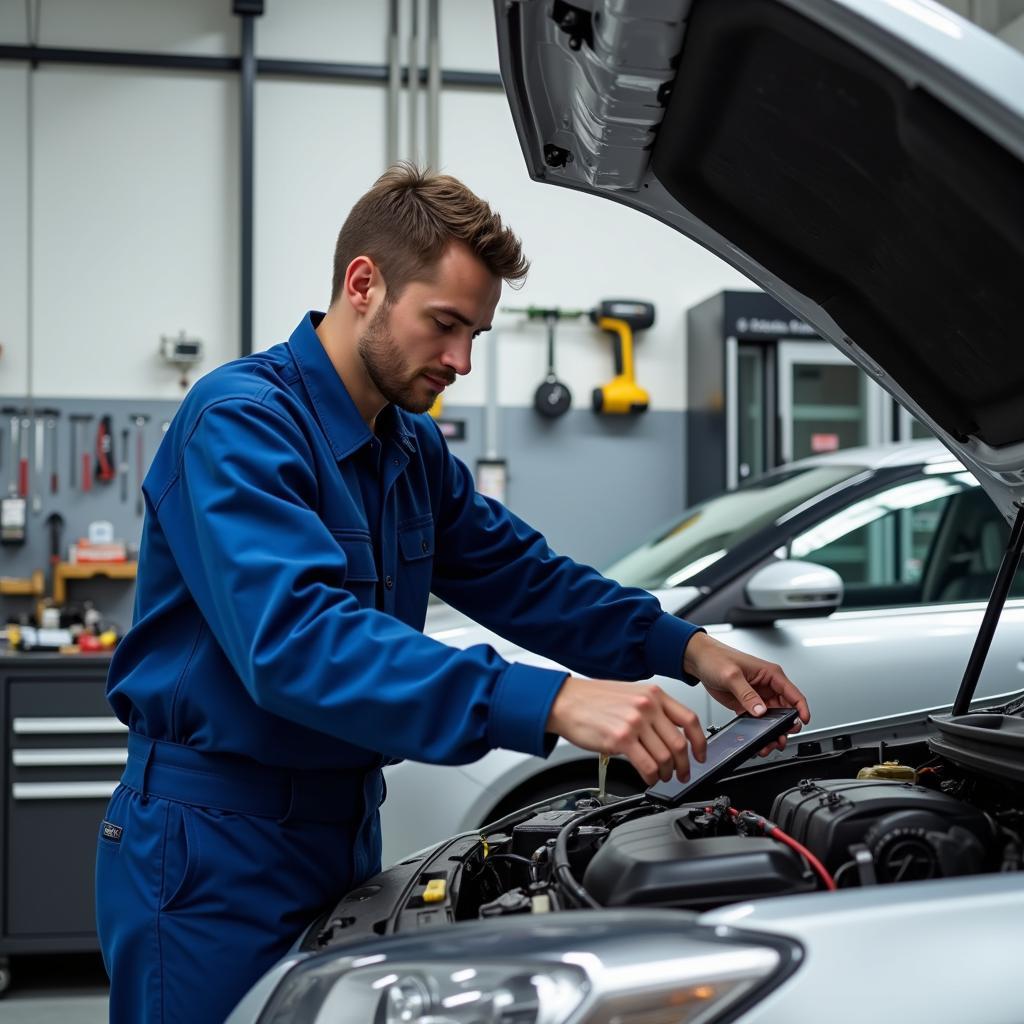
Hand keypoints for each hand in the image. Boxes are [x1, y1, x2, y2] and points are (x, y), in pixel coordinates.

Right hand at [546, 677, 706, 785]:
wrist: (566, 702)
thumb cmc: (593, 700)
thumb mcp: (630, 694)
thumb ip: (652, 709)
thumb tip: (669, 733)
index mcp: (653, 694)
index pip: (689, 720)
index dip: (700, 743)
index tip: (700, 755)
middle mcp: (647, 706)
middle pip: (679, 743)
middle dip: (684, 766)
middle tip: (682, 774)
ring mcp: (635, 722)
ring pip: (665, 758)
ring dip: (667, 774)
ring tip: (662, 777)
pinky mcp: (621, 739)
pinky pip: (647, 766)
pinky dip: (652, 777)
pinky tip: (649, 778)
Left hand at [683, 632, 809, 753]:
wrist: (699, 660)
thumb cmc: (716, 658)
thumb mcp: (732, 675)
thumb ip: (746, 694)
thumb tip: (760, 710)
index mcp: (770, 674)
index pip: (793, 694)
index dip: (801, 709)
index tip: (803, 721)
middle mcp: (767, 686)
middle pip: (785, 710)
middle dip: (786, 726)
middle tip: (781, 737)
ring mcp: (757, 696)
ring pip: (772, 719)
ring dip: (773, 731)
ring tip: (769, 744)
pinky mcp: (746, 704)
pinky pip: (757, 721)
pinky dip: (759, 731)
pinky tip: (758, 739)